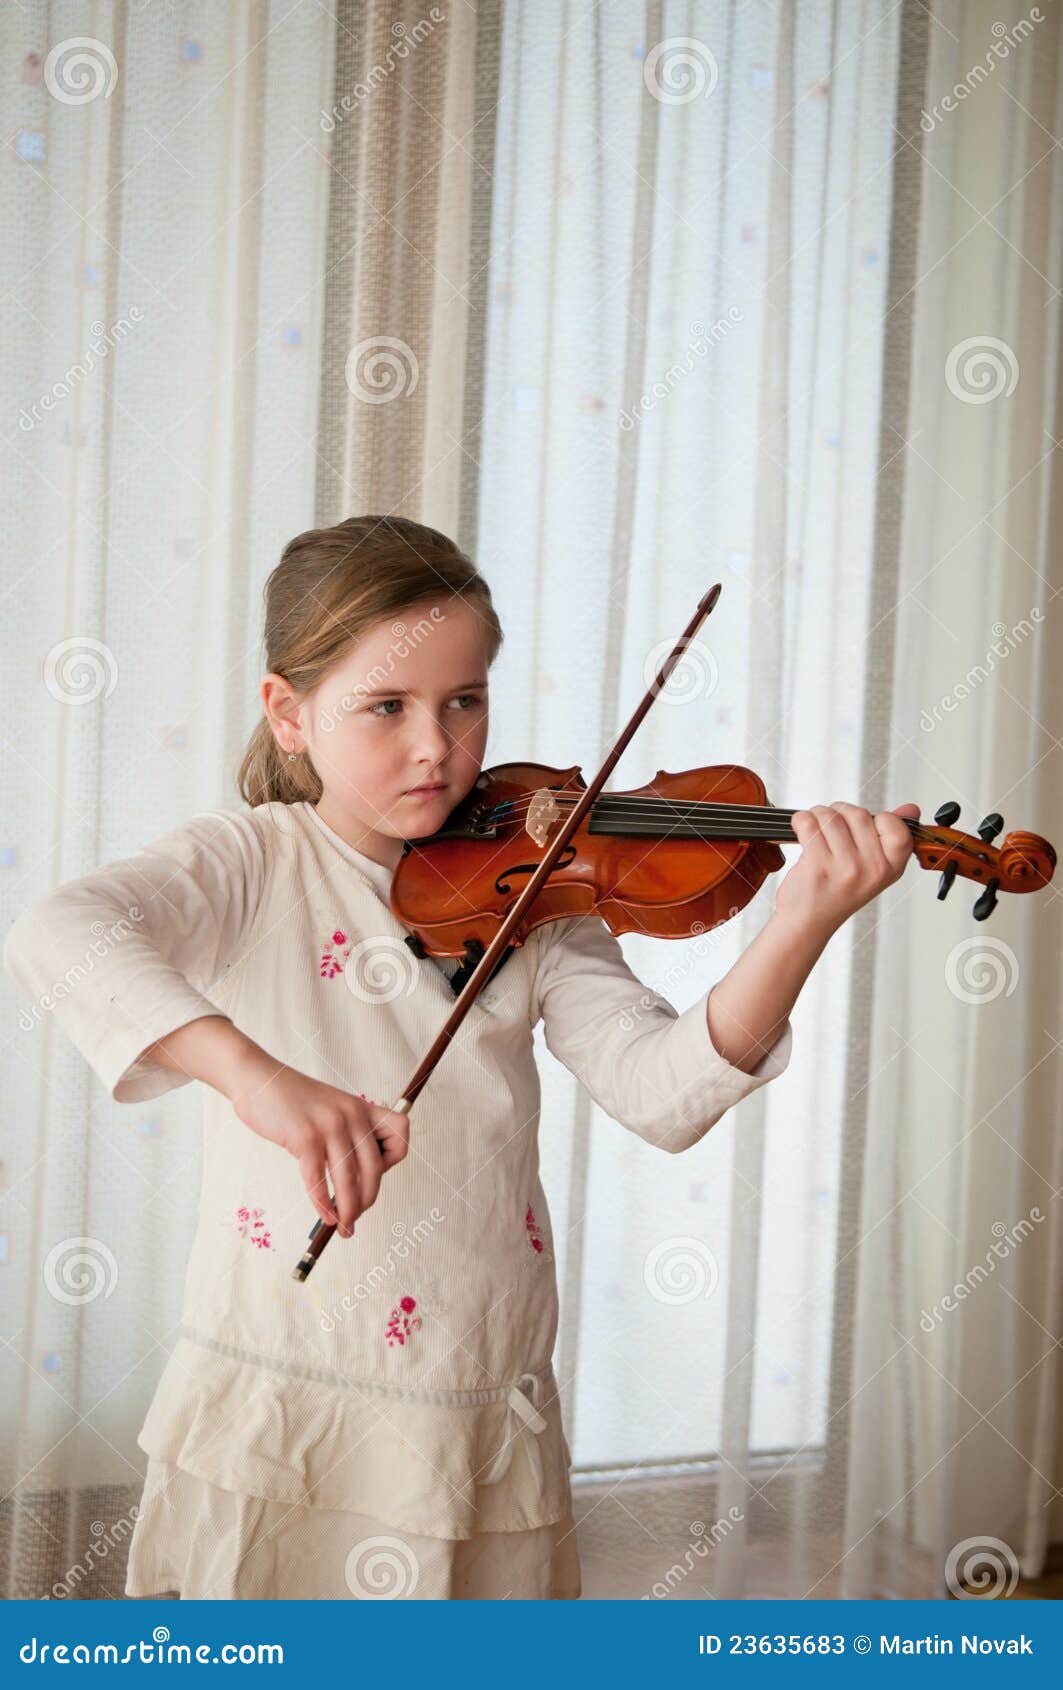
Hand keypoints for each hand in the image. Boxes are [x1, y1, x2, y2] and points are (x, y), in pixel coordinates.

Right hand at [228, 1053, 409, 1236]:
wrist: (259, 1080)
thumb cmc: (292, 1102)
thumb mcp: (331, 1110)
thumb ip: (346, 1136)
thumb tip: (354, 1184)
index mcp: (362, 1108)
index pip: (400, 1133)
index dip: (393, 1159)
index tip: (375, 1173)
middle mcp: (352, 1115)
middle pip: (374, 1168)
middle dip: (367, 1200)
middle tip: (355, 1219)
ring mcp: (330, 1125)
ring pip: (349, 1178)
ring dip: (348, 1210)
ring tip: (344, 1227)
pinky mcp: (305, 1137)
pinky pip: (318, 1179)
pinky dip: (322, 1203)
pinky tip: (324, 1214)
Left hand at [776, 801, 919, 937]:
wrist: (809, 922)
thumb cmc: (838, 892)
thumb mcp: (873, 869)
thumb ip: (891, 836)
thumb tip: (911, 808)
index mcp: (891, 868)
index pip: (897, 827)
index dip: (878, 818)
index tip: (862, 829)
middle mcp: (872, 869)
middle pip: (858, 814)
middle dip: (840, 813)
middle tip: (831, 828)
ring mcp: (846, 868)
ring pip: (831, 816)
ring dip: (818, 816)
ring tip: (815, 831)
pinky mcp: (818, 865)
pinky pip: (809, 823)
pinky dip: (801, 821)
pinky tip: (801, 832)